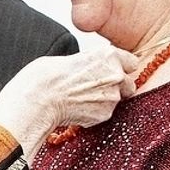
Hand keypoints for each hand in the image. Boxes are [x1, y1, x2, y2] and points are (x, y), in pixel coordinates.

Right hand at [0, 47, 137, 153]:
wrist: (37, 100)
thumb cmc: (46, 77)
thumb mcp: (71, 58)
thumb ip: (91, 63)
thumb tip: (92, 69)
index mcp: (109, 55)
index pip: (132, 62)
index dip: (121, 67)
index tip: (111, 71)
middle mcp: (116, 75)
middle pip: (128, 83)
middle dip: (115, 87)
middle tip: (92, 88)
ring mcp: (112, 97)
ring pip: (115, 100)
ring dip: (103, 101)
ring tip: (79, 99)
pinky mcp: (104, 115)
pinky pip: (104, 113)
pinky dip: (94, 112)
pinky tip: (76, 108)